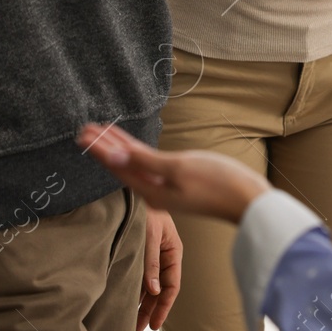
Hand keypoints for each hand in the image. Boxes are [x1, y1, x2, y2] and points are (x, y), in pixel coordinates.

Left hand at [76, 123, 269, 225]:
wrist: (248, 200)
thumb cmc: (218, 183)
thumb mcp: (178, 169)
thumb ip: (144, 162)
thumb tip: (112, 157)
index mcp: (150, 189)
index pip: (117, 165)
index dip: (100, 148)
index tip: (83, 133)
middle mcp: (154, 191)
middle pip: (122, 165)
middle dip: (104, 147)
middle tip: (85, 130)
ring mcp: (166, 188)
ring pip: (134, 164)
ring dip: (118, 148)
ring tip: (102, 134)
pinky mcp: (177, 183)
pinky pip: (148, 166)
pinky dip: (136, 154)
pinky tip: (133, 148)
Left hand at [137, 207, 181, 330]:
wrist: (136, 184)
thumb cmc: (146, 207)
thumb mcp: (150, 234)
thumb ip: (151, 261)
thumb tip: (155, 291)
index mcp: (174, 251)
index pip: (172, 286)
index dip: (164, 307)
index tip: (153, 325)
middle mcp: (164, 255)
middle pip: (160, 290)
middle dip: (150, 311)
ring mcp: (152, 254)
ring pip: (149, 285)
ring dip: (141, 303)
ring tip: (130, 324)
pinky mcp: (140, 250)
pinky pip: (140, 275)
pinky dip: (135, 289)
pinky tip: (127, 302)